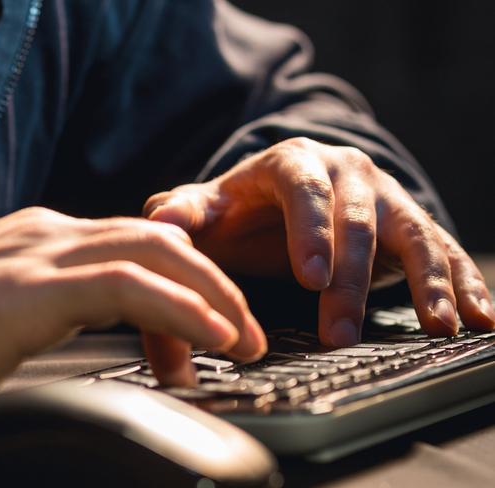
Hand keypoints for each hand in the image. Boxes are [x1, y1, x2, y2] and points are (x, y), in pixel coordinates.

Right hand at [0, 207, 265, 400]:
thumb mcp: (23, 310)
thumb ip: (69, 304)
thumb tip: (120, 327)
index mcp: (51, 238)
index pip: (140, 242)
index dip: (189, 279)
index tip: (217, 322)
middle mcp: (52, 234)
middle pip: (160, 238)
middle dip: (215, 282)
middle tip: (247, 328)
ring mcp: (43, 253)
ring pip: (154, 253)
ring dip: (211, 295)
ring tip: (244, 337)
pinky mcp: (34, 287)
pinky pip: (127, 286)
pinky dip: (179, 310)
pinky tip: (210, 335)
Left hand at [144, 137, 494, 346]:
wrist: (290, 188)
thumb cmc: (246, 206)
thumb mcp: (212, 205)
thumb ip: (186, 212)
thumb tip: (160, 220)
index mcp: (292, 164)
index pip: (305, 189)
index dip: (311, 230)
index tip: (311, 277)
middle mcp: (346, 171)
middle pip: (356, 221)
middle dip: (351, 280)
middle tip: (340, 333)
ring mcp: (383, 195)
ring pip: (410, 233)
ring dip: (426, 282)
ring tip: (439, 325)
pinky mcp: (408, 222)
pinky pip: (441, 248)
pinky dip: (461, 281)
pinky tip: (477, 316)